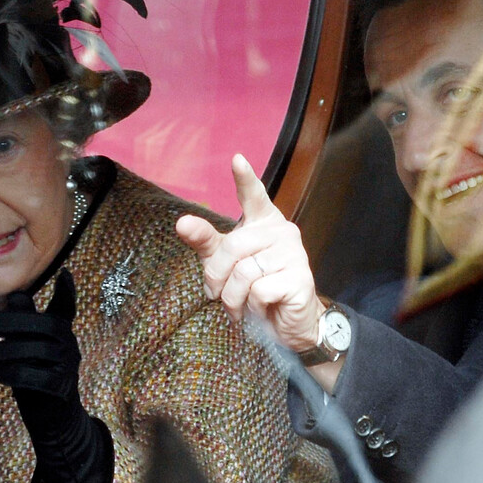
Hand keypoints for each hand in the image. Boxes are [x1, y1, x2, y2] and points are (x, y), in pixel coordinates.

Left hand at [0, 269, 112, 482]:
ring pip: (36, 351)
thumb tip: (17, 295)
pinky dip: (14, 374)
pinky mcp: (61, 388)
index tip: (65, 273)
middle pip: (44, 325)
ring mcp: (68, 367)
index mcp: (62, 332)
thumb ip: (24, 324)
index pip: (66, 308)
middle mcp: (69, 345)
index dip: (67, 292)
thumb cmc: (37, 377)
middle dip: (12, 322)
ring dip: (3, 352)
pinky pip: (35, 376)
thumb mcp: (30, 349)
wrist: (55, 421)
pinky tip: (0, 376)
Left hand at [176, 154, 326, 352]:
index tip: (236, 159)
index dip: (245, 179)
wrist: (285, 323)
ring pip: (244, 273)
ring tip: (240, 306)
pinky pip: (259, 291)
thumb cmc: (253, 287)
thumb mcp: (221, 262)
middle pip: (232, 246)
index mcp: (263, 222)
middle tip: (217, 294)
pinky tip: (261, 309)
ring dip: (233, 298)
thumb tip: (181, 222)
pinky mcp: (301, 279)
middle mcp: (282, 231)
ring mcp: (295, 254)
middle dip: (216, 276)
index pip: (253, 196)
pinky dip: (253, 307)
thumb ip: (205, 241)